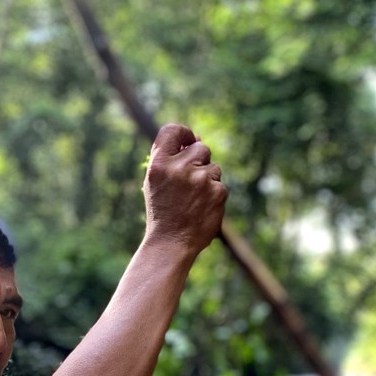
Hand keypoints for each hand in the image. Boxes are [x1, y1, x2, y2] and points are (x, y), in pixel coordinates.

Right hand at [142, 123, 227, 254]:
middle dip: (199, 161)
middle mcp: (179, 167)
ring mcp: (200, 179)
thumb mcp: (155, 182)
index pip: (173, 130)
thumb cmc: (162, 212)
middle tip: (189, 184)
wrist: (171, 244)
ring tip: (193, 201)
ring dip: (207, 179)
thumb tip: (197, 139)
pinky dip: (214, 195)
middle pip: (200, 147)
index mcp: (159, 164)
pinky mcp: (218, 191)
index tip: (189, 140)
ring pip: (213, 167)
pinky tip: (202, 209)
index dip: (184, 133)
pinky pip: (220, 184)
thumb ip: (171, 158)